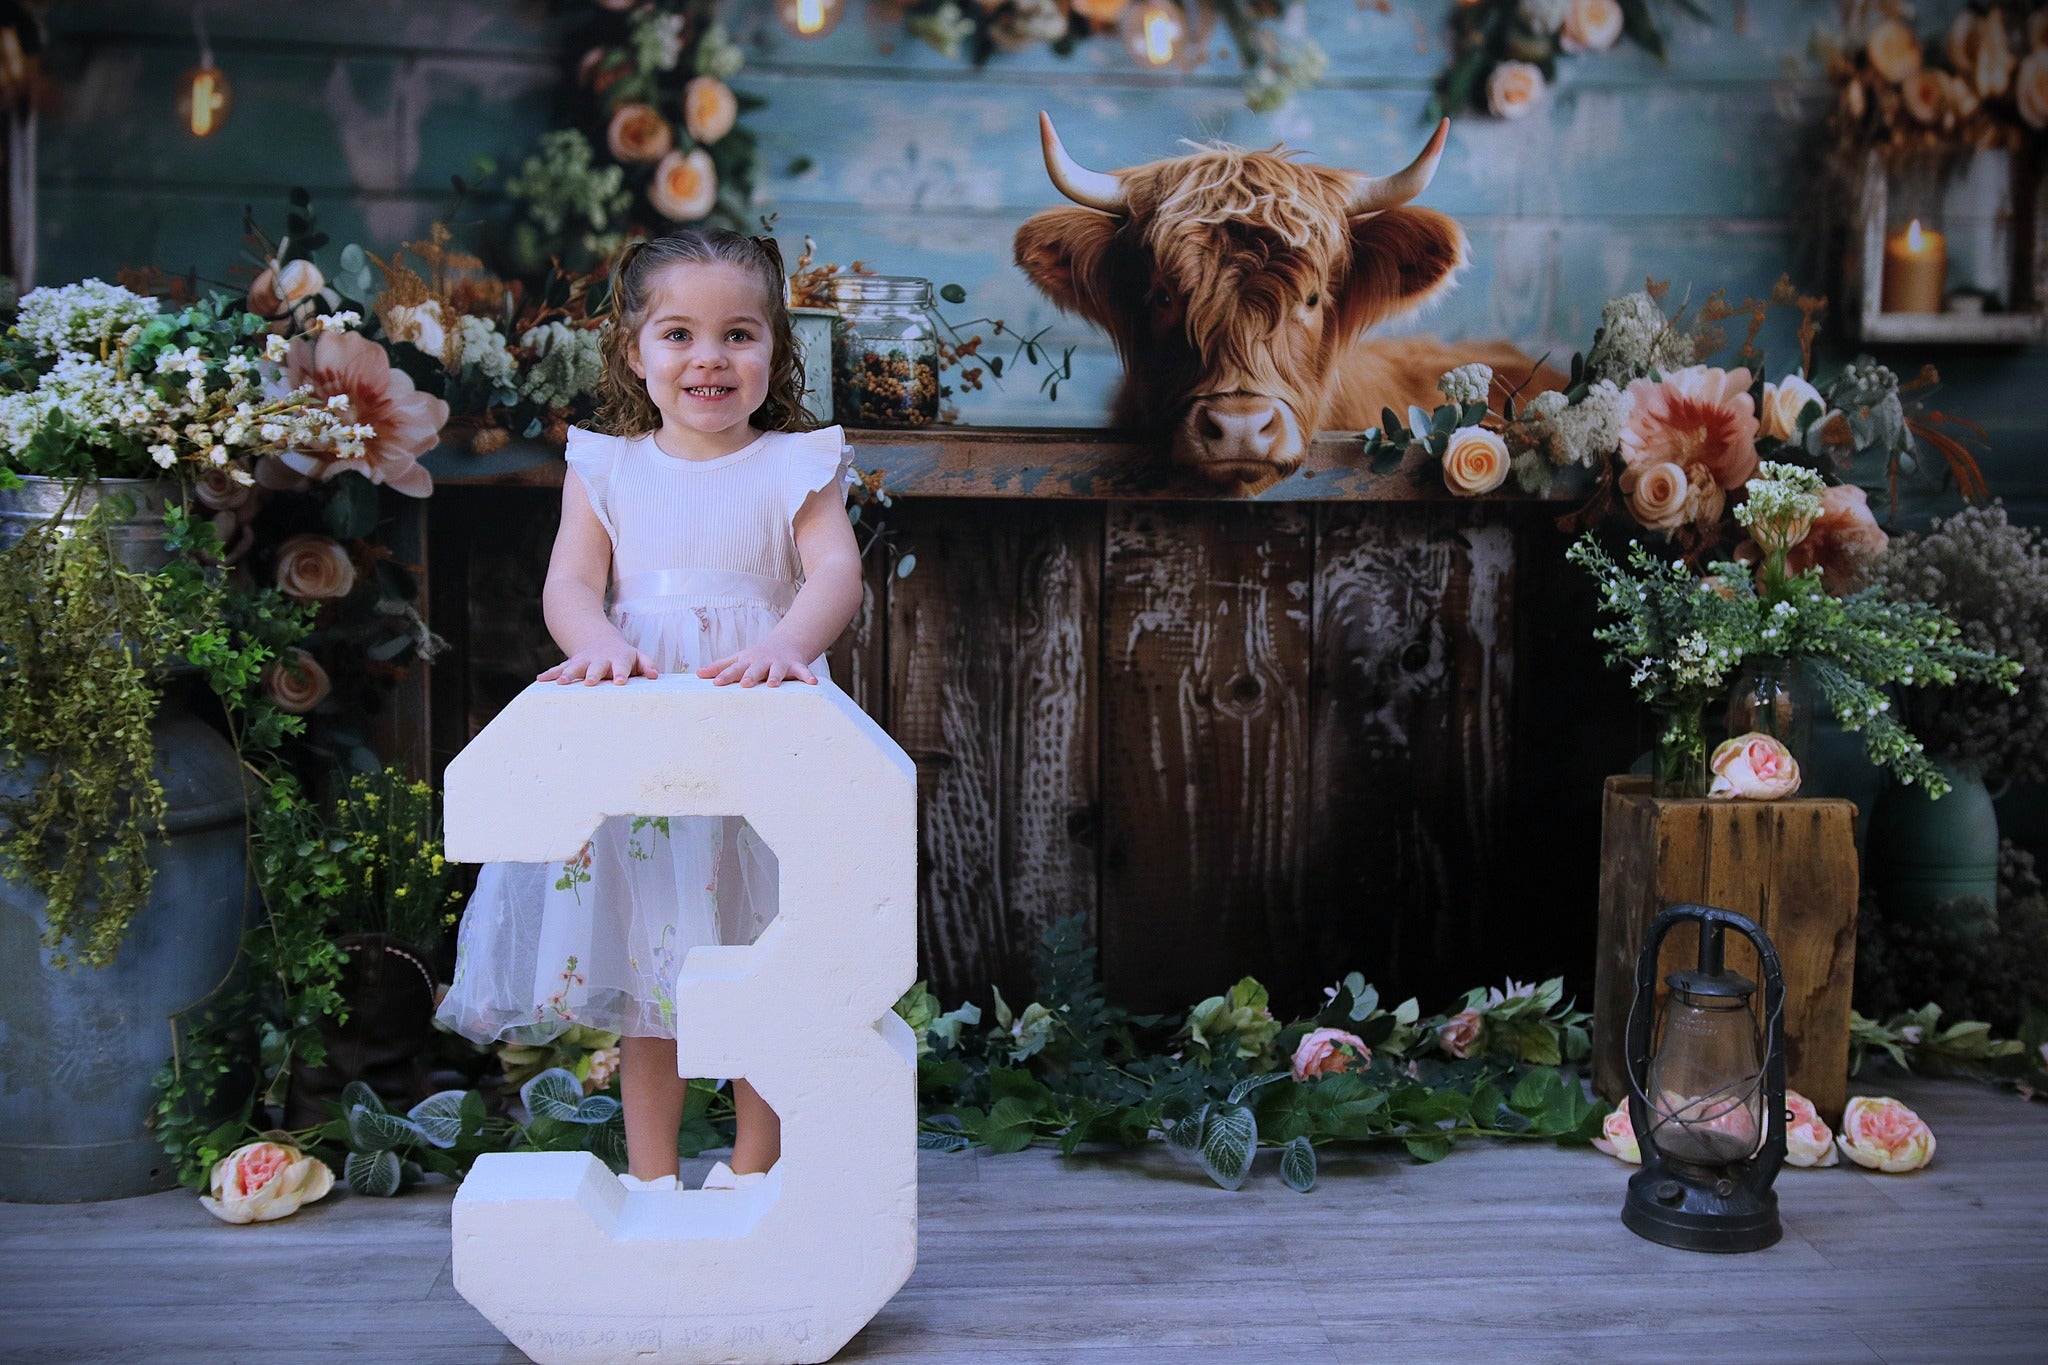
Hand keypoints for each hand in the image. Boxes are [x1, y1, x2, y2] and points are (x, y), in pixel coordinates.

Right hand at [538, 644, 659, 685]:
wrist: (599, 641)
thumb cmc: (623, 656)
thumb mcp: (637, 657)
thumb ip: (647, 665)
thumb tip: (654, 676)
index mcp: (618, 659)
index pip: (622, 666)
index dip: (621, 674)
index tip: (620, 682)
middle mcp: (599, 660)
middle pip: (596, 667)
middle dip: (593, 675)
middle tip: (590, 683)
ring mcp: (583, 661)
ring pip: (574, 668)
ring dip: (568, 675)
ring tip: (560, 683)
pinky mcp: (571, 664)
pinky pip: (559, 669)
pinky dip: (550, 674)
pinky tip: (540, 680)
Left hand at [696, 640, 818, 687]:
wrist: (787, 642)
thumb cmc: (758, 656)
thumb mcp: (739, 659)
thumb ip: (720, 667)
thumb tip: (697, 674)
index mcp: (748, 662)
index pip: (734, 669)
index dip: (725, 675)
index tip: (715, 683)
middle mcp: (763, 662)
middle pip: (755, 669)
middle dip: (751, 676)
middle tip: (745, 684)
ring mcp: (780, 663)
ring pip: (778, 670)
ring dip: (776, 676)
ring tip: (774, 684)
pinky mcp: (796, 665)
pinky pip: (803, 672)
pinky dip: (808, 677)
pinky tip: (813, 684)